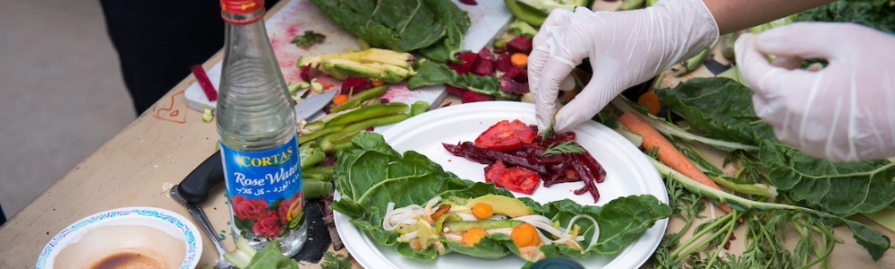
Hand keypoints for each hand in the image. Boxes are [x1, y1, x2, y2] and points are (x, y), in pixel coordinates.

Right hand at [528, 0, 718, 132]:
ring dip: (545, 72)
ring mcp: (571, 20)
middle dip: (541, 91)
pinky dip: (550, 54)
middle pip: (538, 60)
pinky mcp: (577, 23)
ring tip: (568, 89)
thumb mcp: (613, 85)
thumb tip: (560, 125)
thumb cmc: (644, 54)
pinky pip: (551, 35)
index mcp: (575, 36)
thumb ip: (583, 107)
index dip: (544, 103)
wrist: (667, 33)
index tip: (546, 126)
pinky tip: (563, 68)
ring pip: (541, 48)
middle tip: (551, 114)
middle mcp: (568, 24)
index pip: (548, 74)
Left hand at [736, 22, 894, 161]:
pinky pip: (797, 132)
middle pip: (761, 99)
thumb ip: (797, 38)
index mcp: (795, 99)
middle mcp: (797, 127)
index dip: (748, 54)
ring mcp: (812, 144)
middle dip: (767, 74)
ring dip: (782, 93)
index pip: (754, 76)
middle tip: (792, 54)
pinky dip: (797, 111)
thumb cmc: (891, 70)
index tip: (750, 40)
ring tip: (812, 71)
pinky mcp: (828, 152)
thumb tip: (764, 41)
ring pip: (777, 118)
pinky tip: (824, 93)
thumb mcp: (844, 40)